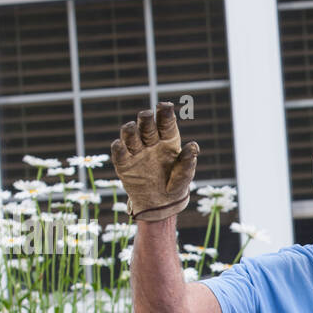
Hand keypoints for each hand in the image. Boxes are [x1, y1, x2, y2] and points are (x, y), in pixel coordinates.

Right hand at [110, 102, 198, 221]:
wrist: (161, 206)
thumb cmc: (176, 187)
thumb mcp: (185, 176)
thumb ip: (188, 162)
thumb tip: (194, 146)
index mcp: (168, 141)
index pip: (166, 123)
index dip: (165, 113)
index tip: (165, 106)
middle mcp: (151, 142)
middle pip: (146, 125)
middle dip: (146, 119)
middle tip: (146, 115)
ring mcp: (137, 152)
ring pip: (130, 135)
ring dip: (130, 130)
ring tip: (132, 128)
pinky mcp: (124, 164)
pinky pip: (119, 153)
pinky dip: (118, 148)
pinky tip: (120, 145)